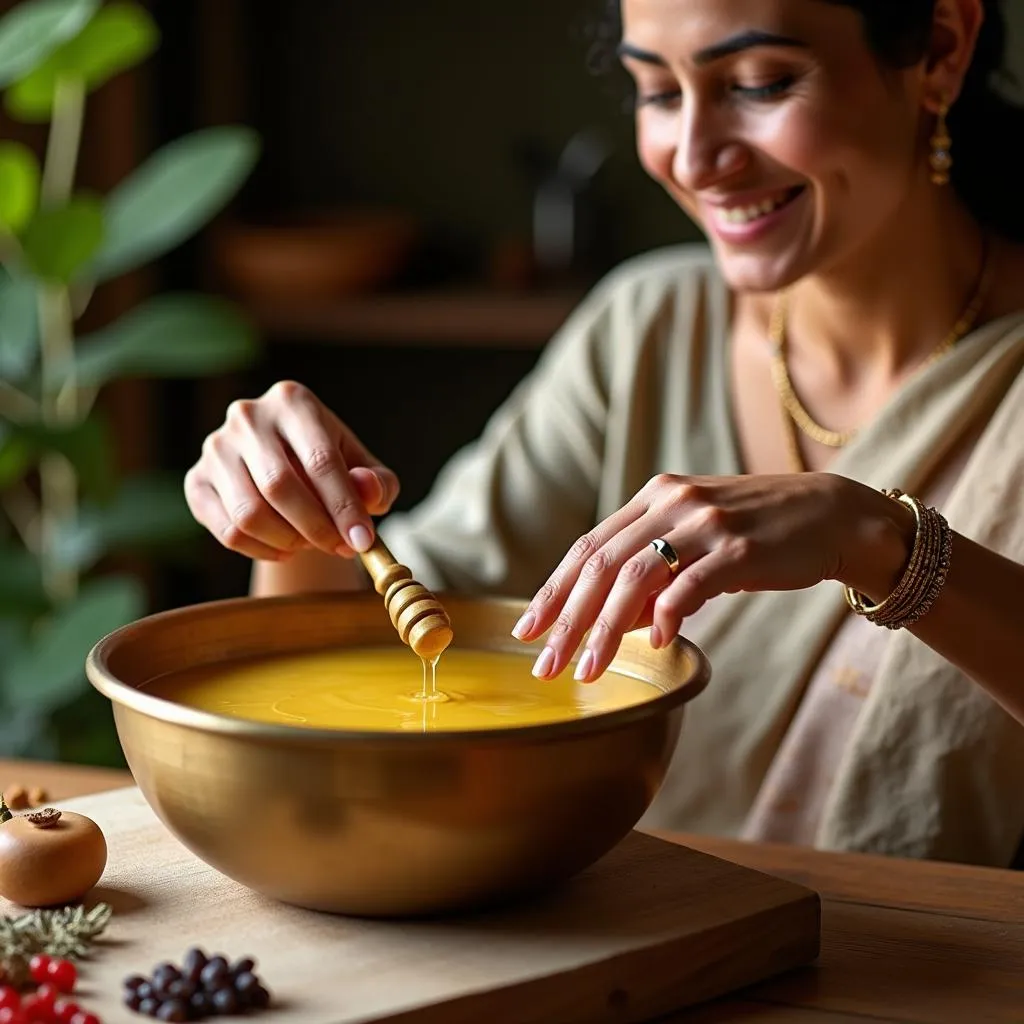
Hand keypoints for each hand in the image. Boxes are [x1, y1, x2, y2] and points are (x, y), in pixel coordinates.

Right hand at [184, 380, 399, 561]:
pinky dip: (263, 550)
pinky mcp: (196, 481)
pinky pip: (229, 531)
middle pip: (280, 486)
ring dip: (289, 540)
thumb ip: (378, 481)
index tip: (362, 541)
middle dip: (316, 527)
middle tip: (340, 549)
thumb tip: (367, 489)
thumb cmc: (331, 469)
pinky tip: (285, 547)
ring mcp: (216, 447)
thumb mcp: (364, 470)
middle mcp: (248, 417)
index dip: (344, 506)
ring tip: (311, 542)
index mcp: (293, 401)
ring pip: (249, 513)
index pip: (320, 459)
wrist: (285, 470)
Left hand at [511, 472, 910, 681]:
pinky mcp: (741, 547)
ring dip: (606, 630)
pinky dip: (668, 614)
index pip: (588, 546)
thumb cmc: (756, 534)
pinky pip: (691, 584)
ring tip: (589, 670)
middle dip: (568, 620)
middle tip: (546, 665)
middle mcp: (673, 502)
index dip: (554, 590)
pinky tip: (659, 644)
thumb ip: (651, 572)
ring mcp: (706, 523)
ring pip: (635, 578)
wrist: (830, 516)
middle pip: (601, 564)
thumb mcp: (694, 540)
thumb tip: (609, 621)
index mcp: (654, 497)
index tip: (529, 629)